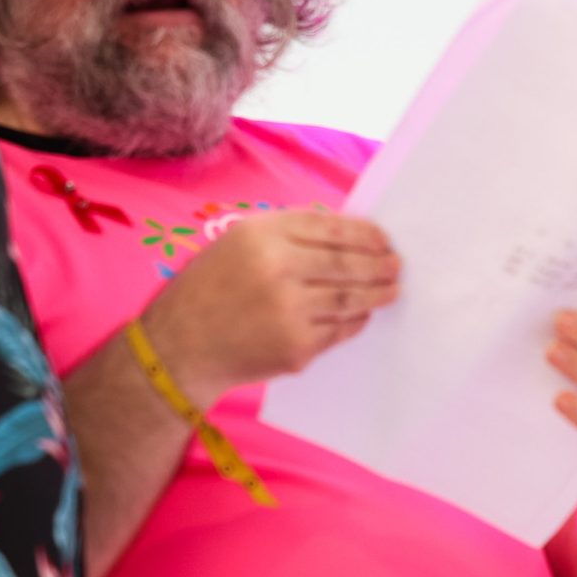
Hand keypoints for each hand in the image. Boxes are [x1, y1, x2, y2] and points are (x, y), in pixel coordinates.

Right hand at [152, 210, 399, 393]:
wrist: (179, 348)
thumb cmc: (210, 289)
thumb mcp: (237, 243)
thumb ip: (287, 233)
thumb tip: (346, 233)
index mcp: (262, 235)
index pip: (330, 229)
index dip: (364, 234)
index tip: (383, 239)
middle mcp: (278, 270)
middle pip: (347, 263)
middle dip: (379, 264)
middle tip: (396, 264)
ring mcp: (289, 311)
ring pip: (349, 298)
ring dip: (376, 293)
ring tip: (391, 289)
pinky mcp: (297, 347)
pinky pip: (339, 330)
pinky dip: (355, 321)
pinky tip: (361, 314)